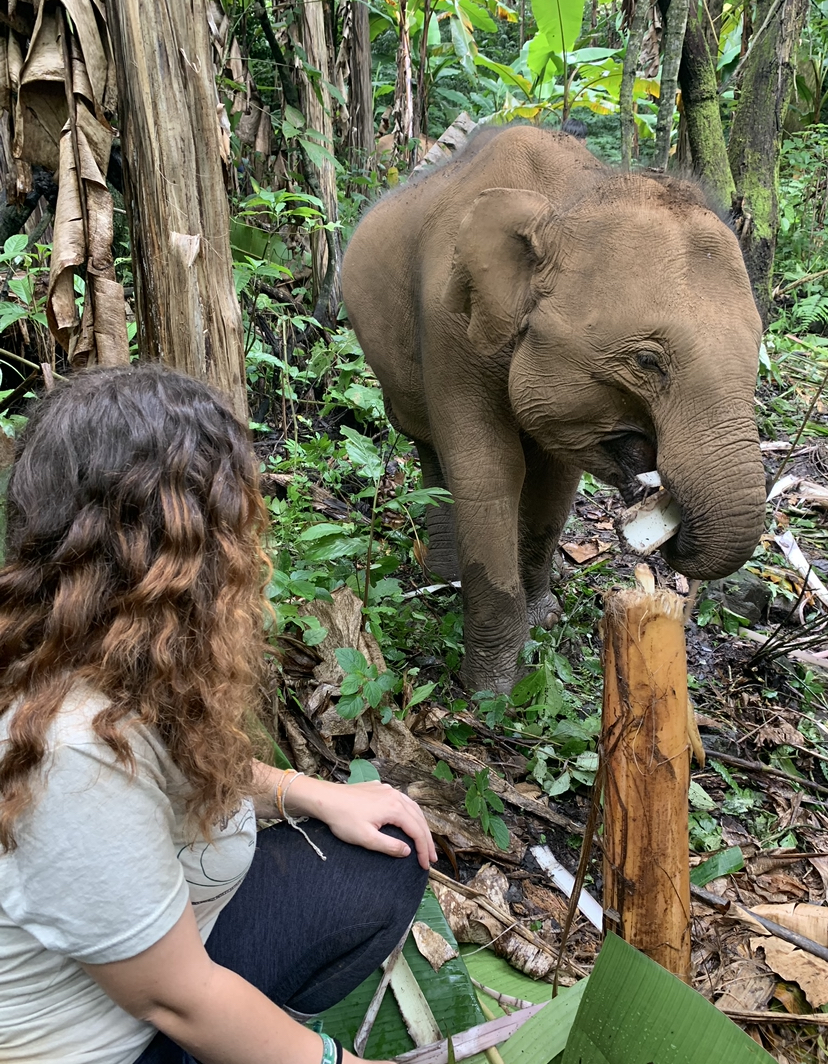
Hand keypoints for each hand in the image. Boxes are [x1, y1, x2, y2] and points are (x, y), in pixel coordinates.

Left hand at [289, 776, 436, 869]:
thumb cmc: (343, 819)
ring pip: (413, 808)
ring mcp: (388, 790)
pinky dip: (411, 814)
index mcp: (394, 808)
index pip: (417, 831)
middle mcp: (395, 796)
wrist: (325, 799)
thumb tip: (408, 851)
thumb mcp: (366, 838)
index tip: (425, 865)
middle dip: (427, 839)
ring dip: (420, 825)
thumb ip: (389, 846)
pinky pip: (403, 801)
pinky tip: (409, 820)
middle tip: (431, 858)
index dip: (423, 849)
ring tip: (424, 841)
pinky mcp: (380, 788)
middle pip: (419, 818)